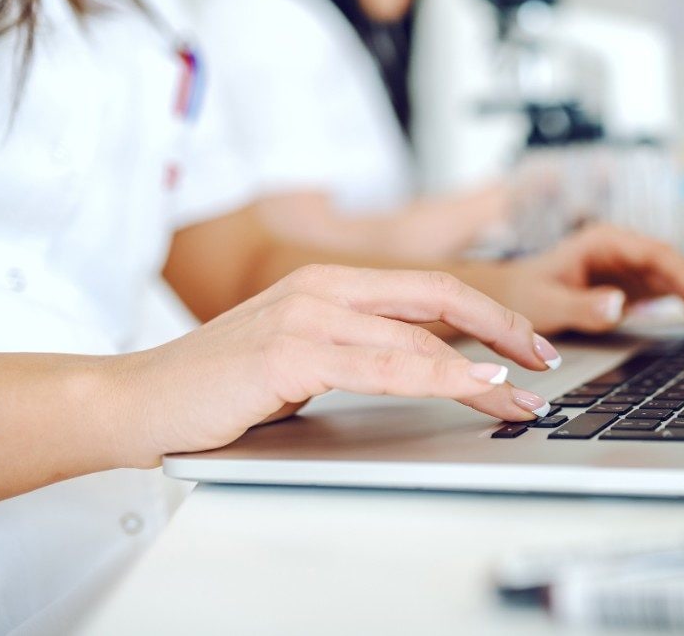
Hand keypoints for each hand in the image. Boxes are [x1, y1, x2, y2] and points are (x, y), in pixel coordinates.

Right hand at [112, 265, 557, 464]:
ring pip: (422, 334)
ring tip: (521, 394)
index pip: (431, 288)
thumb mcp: (300, 353)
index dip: (489, 312)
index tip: (527, 343)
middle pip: (442, 296)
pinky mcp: (291, 352)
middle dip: (505, 328)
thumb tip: (424, 366)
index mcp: (330, 283)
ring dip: (484, 367)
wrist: (137, 400)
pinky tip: (473, 385)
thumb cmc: (218, 384)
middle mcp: (324, 288)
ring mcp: (308, 316)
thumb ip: (355, 349)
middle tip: (546, 358)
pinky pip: (385, 365)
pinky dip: (439, 375)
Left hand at [457, 224, 683, 339]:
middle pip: (682, 268)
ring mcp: (640, 268)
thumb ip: (579, 304)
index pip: (658, 254)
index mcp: (607, 241)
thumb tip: (616, 305)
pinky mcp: (644, 287)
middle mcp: (629, 249)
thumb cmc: (524, 294)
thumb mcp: (544, 302)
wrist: (511, 296)